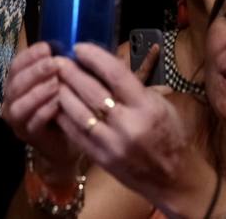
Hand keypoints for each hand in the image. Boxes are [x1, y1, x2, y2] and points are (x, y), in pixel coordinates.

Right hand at [1, 43, 82, 174]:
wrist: (67, 137)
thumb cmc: (63, 102)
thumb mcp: (60, 79)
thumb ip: (58, 65)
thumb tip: (68, 46)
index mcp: (17, 81)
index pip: (16, 65)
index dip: (29, 55)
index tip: (46, 48)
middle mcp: (11, 100)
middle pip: (15, 83)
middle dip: (34, 72)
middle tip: (53, 64)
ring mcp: (17, 120)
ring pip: (19, 105)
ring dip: (37, 92)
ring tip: (55, 83)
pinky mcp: (27, 136)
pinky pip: (32, 123)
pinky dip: (44, 111)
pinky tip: (58, 103)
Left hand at [52, 44, 189, 201]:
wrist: (172, 177)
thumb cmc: (169, 135)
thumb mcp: (160, 104)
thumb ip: (134, 86)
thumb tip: (105, 64)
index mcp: (147, 106)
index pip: (116, 74)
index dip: (94, 57)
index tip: (79, 48)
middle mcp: (129, 125)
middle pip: (92, 92)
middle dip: (71, 73)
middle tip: (58, 60)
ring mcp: (112, 144)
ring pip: (78, 112)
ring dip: (62, 92)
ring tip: (53, 79)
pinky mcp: (101, 159)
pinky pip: (75, 134)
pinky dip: (63, 116)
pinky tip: (56, 104)